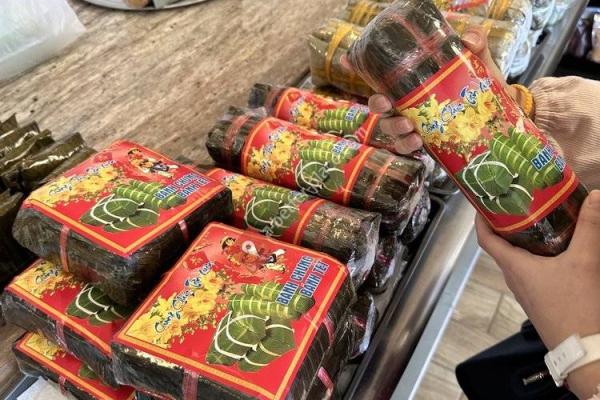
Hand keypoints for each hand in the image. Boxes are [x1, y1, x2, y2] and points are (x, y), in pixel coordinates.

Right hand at [360, 26, 531, 153]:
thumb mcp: (481, 63)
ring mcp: (413, 123)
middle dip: (377, 103)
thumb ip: (475, 46)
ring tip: (408, 126)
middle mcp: (407, 102)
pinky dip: (407, 144)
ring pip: (388, 126)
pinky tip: (417, 141)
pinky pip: (405, 145)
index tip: (346, 60)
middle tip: (386, 102)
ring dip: (393, 126)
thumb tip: (466, 39)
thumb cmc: (483, 87)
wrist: (501, 118)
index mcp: (413, 80)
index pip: (382, 73)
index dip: (358, 66)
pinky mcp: (423, 142)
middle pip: (378, 103)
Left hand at [476, 191, 599, 398]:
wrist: (586, 350)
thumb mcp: (584, 261)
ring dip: (523, 240)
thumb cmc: (577, 307)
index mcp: (514, 267)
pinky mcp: (539, 301)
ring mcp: (526, 292)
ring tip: (538, 220)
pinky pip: (531, 272)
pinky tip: (557, 249)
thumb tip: (595, 195)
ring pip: (517, 259)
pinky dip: (537, 256)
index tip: (482, 201)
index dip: (480, 219)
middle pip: (501, 246)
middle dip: (507, 224)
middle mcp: (514, 279)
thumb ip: (590, 227)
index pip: (485, 239)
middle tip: (518, 203)